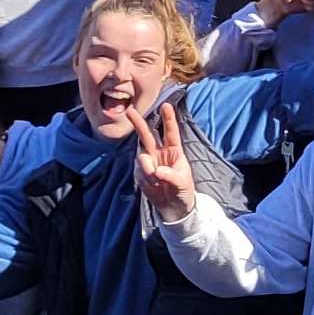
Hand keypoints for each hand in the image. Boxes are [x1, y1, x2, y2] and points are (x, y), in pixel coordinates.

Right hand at [132, 97, 197, 224]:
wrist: (174, 209)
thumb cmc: (183, 191)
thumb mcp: (182, 183)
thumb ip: (171, 175)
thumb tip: (157, 170)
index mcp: (174, 152)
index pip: (171, 133)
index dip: (169, 119)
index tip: (166, 105)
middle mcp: (160, 154)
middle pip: (147, 135)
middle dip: (139, 123)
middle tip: (130, 111)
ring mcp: (150, 163)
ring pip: (142, 157)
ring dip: (147, 167)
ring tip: (156, 179)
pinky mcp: (141, 175)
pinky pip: (139, 172)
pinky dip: (145, 179)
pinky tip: (153, 186)